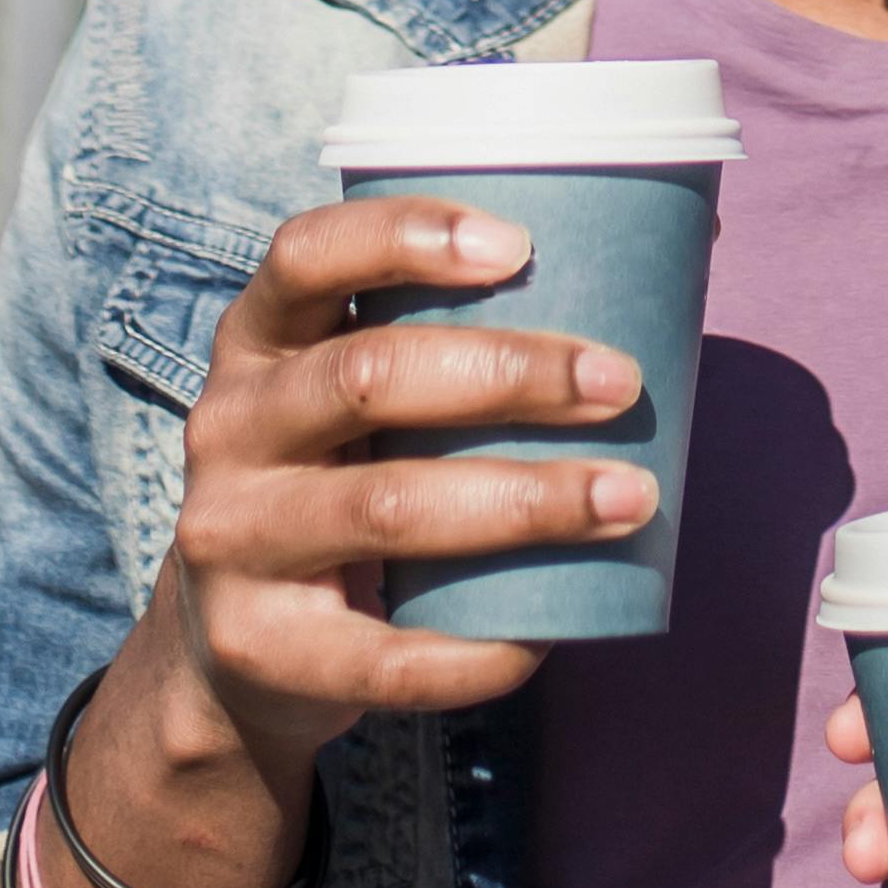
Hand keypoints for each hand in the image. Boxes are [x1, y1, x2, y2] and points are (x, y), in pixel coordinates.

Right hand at [106, 193, 657, 868]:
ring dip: (525, 499)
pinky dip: (477, 645)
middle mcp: (228, 427)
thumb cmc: (342, 478)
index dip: (406, 235)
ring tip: (627, 497)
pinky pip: (384, 652)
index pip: (308, 254)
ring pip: (388, 507)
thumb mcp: (347, 394)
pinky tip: (548, 632)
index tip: (519, 244)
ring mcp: (233, 540)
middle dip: (508, 375)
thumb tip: (659, 261)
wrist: (234, 648)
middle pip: (367, 375)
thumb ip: (445, 338)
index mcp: (257, 341)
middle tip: (620, 385)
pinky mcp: (260, 647)